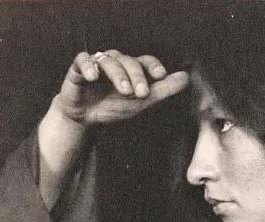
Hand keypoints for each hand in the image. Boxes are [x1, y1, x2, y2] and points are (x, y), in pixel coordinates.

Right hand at [55, 49, 189, 125]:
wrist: (85, 118)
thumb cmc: (113, 107)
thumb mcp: (140, 103)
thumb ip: (162, 91)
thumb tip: (186, 79)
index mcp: (131, 69)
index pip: (145, 61)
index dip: (153, 66)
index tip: (161, 75)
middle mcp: (116, 62)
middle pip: (129, 61)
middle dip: (137, 76)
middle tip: (142, 93)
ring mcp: (98, 63)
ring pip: (109, 61)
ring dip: (118, 75)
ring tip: (124, 91)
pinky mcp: (78, 67)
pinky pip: (83, 60)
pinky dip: (89, 67)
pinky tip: (93, 77)